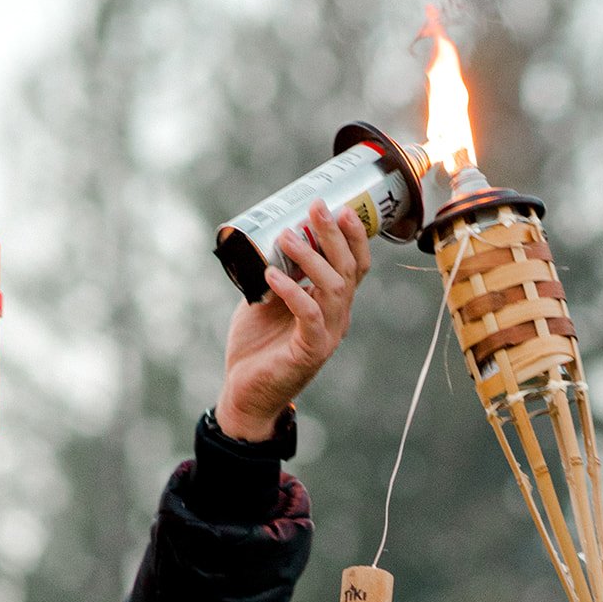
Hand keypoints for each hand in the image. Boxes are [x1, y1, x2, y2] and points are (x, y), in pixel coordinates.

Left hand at [216, 199, 372, 440]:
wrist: (247, 395)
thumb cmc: (257, 348)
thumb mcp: (266, 299)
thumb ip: (274, 273)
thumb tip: (265, 236)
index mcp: (332, 304)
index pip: (355, 265)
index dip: (353, 236)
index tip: (338, 206)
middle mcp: (337, 317)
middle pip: (349, 269)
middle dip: (334, 235)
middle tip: (315, 208)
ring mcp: (326, 335)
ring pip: (334, 288)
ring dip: (311, 258)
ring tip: (287, 237)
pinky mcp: (309, 351)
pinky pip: (309, 315)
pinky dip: (292, 291)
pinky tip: (272, 274)